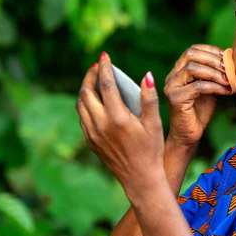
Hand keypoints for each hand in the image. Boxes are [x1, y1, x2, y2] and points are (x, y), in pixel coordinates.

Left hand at [76, 53, 164, 200]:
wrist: (140, 179)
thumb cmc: (152, 150)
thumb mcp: (154, 124)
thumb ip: (149, 98)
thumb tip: (146, 75)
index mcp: (118, 118)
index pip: (107, 85)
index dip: (104, 68)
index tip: (104, 56)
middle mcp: (101, 124)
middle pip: (87, 92)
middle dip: (90, 76)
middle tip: (97, 66)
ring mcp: (93, 134)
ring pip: (81, 105)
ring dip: (85, 89)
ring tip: (94, 80)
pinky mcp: (91, 142)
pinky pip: (82, 117)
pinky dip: (85, 104)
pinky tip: (94, 101)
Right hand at [164, 45, 231, 146]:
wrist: (189, 135)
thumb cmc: (200, 111)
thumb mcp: (210, 88)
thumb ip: (215, 74)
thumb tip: (231, 60)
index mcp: (178, 70)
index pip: (193, 50)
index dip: (212, 50)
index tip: (228, 57)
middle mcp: (172, 76)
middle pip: (191, 54)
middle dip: (213, 59)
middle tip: (229, 68)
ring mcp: (171, 86)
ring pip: (193, 68)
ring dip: (215, 73)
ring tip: (229, 80)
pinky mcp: (175, 98)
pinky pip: (197, 86)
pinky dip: (214, 87)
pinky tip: (225, 91)